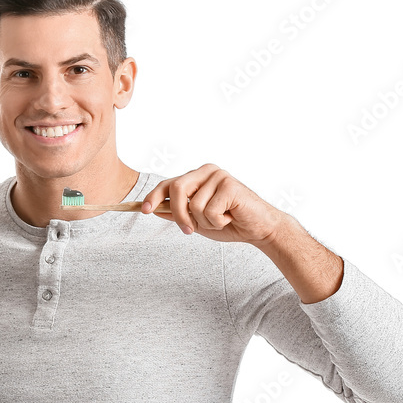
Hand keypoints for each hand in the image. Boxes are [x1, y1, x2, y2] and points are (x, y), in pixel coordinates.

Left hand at [141, 163, 286, 244]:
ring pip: (194, 205)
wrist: (258, 229)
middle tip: (189, 230)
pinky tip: (231, 217)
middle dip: (179, 214)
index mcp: (197, 177)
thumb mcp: (197, 221)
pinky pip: (210, 210)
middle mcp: (206, 172)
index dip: (154, 197)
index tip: (144, 210)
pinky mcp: (230, 185)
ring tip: (221, 220)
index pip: (168, 183)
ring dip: (205, 222)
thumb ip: (177, 213)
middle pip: (177, 190)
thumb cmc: (229, 223)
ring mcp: (219, 176)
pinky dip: (218, 222)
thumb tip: (154, 210)